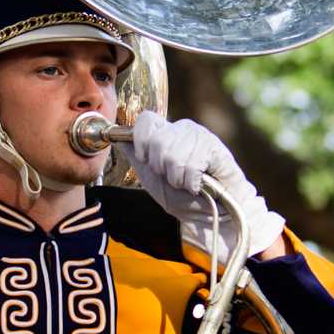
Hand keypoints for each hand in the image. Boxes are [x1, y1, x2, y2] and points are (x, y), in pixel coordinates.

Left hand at [128, 113, 284, 263]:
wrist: (210, 214)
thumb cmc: (182, 196)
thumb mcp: (151, 177)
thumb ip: (136, 157)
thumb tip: (117, 138)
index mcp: (166, 132)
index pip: (146, 120)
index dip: (141, 140)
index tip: (145, 159)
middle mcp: (182, 129)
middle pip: (157, 141)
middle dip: (161, 168)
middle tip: (174, 178)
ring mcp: (200, 136)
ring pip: (174, 155)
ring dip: (178, 178)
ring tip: (188, 183)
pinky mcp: (215, 147)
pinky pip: (193, 164)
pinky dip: (192, 182)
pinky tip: (199, 184)